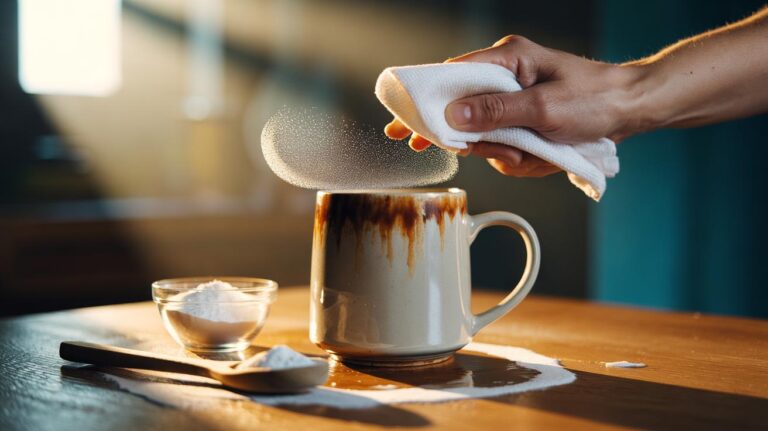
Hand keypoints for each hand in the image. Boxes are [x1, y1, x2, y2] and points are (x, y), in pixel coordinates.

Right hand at [384, 35, 639, 176]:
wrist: (632, 110)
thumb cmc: (595, 98)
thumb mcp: (544, 107)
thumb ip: (495, 112)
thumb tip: (453, 116)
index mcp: (508, 59)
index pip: (452, 76)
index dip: (425, 100)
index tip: (402, 122)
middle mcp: (507, 76)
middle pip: (464, 111)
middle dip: (472, 137)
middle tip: (445, 144)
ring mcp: (514, 100)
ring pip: (488, 136)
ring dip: (510, 152)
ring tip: (540, 152)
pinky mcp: (524, 120)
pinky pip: (508, 147)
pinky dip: (524, 158)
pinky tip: (546, 154)